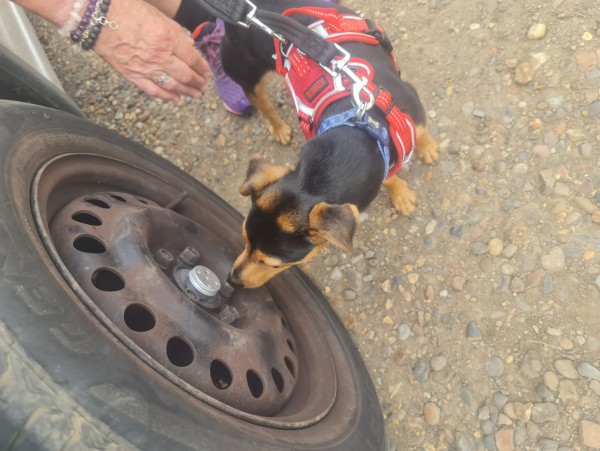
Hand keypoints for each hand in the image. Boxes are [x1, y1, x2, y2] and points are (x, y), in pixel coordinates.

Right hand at [93, 0, 209, 100]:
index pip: (192, 59)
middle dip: (198, 82)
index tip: (207, 72)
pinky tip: (176, 99)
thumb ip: (176, 32)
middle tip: (204, 86)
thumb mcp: (158, 15)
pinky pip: (154, 91)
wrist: (97, 17)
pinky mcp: (133, 75)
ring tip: (196, 95)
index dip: (202, 68)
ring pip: (173, 86)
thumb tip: (189, 46)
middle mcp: (160, 56)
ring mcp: (146, 68)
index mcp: (168, 39)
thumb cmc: (126, 10)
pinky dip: (166, 97)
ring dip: (187, 92)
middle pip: (186, 75)